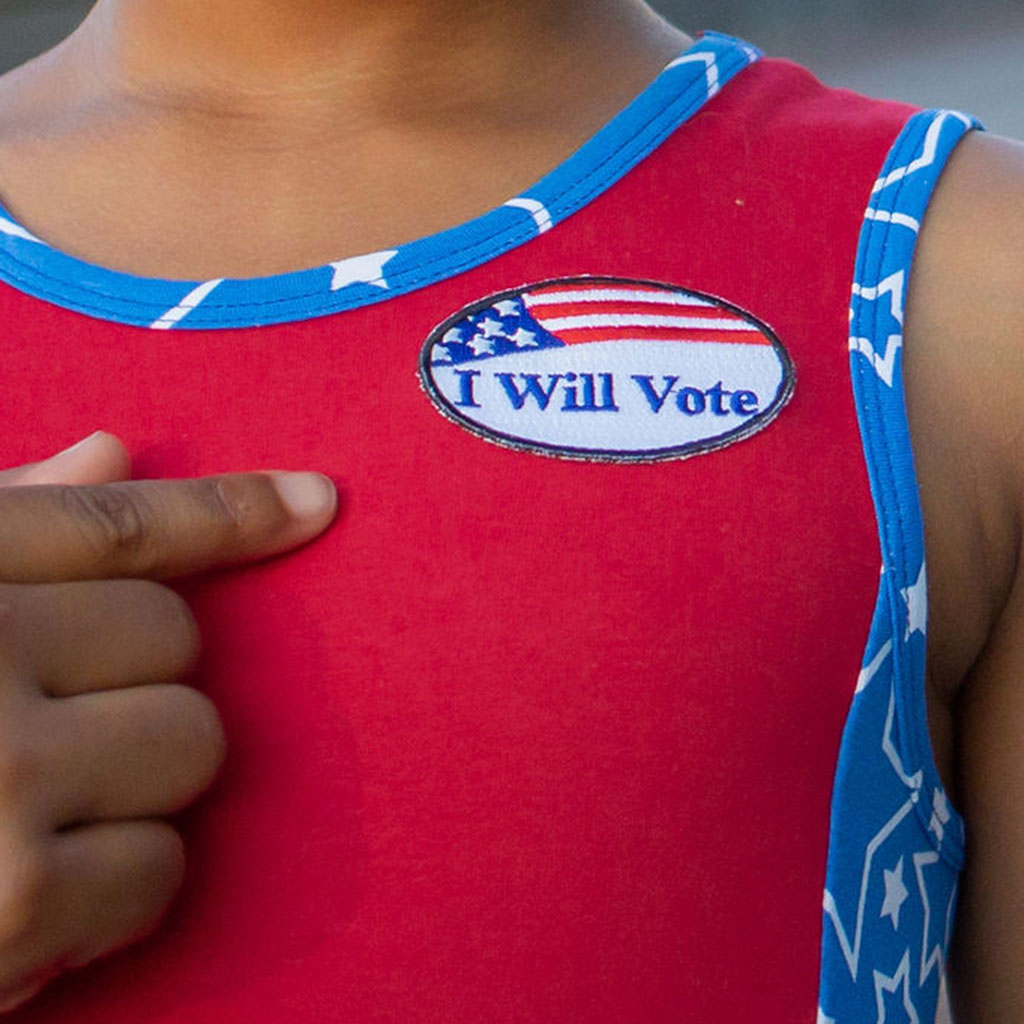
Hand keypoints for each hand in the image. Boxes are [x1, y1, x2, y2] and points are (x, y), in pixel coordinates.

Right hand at [0, 432, 336, 1009]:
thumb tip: (112, 452)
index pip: (118, 525)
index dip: (232, 509)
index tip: (318, 501)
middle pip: (178, 641)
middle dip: (137, 681)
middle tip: (51, 723)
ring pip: (193, 746)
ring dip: (138, 780)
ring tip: (34, 808)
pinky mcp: (15, 911)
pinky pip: (163, 869)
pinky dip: (119, 885)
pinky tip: (32, 890)